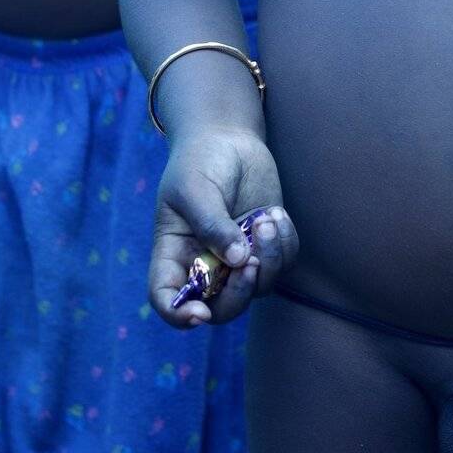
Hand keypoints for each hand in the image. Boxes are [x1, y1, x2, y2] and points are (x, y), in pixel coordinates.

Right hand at [149, 130, 298, 327]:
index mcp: (174, 253)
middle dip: (239, 293)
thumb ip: (212, 225)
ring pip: (258, 288)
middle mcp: (205, 264)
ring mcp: (238, 257)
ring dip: (268, 260)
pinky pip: (283, 264)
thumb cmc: (199, 161)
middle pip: (220, 308)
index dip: (179, 315)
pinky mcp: (265, 244)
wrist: (228, 138)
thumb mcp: (195, 188)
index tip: (199, 314)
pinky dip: (284, 244)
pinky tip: (276, 213)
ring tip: (266, 218)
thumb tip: (238, 261)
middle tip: (251, 262)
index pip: (167, 298)